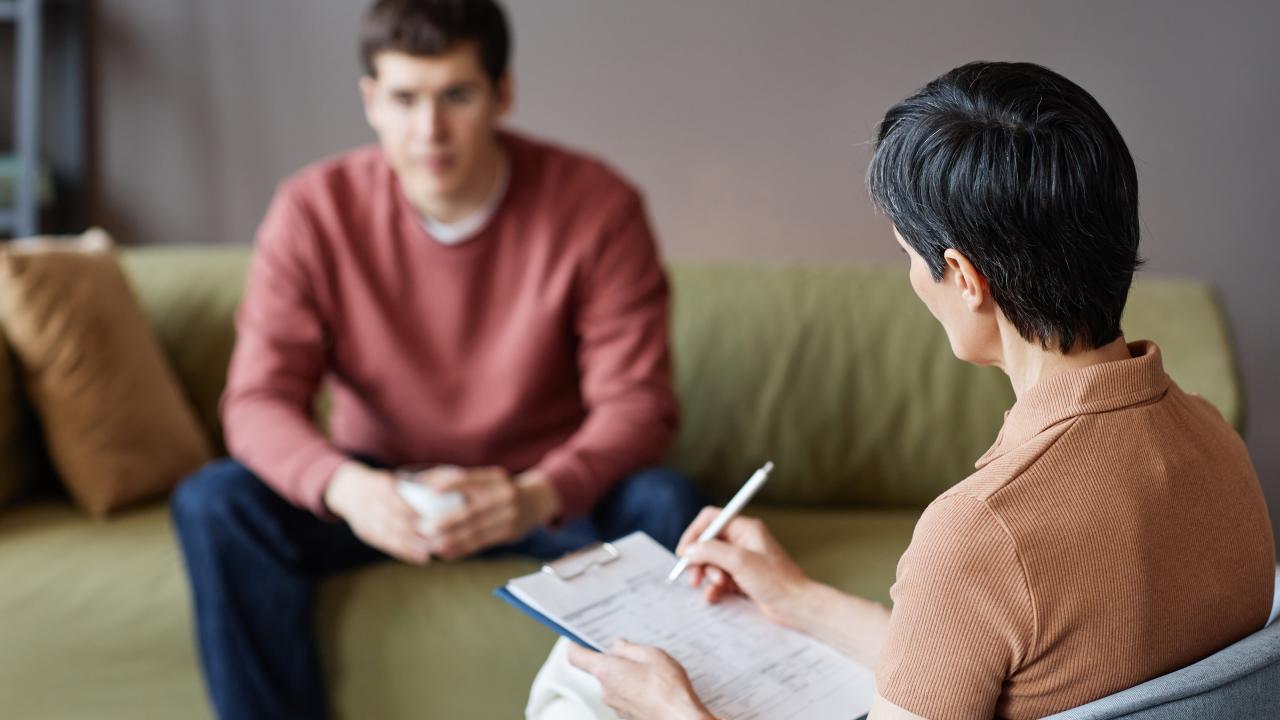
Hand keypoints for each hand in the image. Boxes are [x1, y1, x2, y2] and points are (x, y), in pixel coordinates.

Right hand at [323, 462, 430, 564]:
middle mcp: (370, 505)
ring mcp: (365, 521)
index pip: (396, 503)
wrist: (346, 488)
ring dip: (410, 547)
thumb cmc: (379, 483)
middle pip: (393, 523)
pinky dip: (403, 553)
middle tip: (436, 541)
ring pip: (389, 537)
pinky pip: (385, 545)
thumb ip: (411, 486)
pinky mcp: (365, 533)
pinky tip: (419, 558)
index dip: (411, 513)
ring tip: (429, 554)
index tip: (430, 520)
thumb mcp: (391, 478)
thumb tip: (441, 492)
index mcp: (380, 487)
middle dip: (414, 534)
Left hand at [424, 466, 560, 559]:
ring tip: (432, 545)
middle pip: (471, 510)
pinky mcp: (510, 533)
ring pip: (475, 531)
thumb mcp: (490, 479)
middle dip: (446, 521)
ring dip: (451, 540)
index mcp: (495, 478)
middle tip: (424, 528)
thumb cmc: (502, 489)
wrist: (538, 500)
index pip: (469, 479)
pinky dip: (462, 549)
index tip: (430, 491)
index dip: (449, 485)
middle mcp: (504, 495)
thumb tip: (427, 487)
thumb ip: (465, 483)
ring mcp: (509, 515)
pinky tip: (447, 553)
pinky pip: (482, 543)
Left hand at [567, 640, 713, 719]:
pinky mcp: (626, 715)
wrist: (679, 718)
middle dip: (615, 659)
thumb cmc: (667, 689)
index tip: (578, 638)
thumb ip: (629, 648)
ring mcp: (615, 705)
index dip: (576, 645)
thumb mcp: (651, 654)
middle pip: (599, 669)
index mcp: (606, 671)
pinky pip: (625, 695)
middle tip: (635, 653)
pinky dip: (634, 689)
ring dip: (627, 675)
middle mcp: (606, 690)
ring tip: (651, 671)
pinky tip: (653, 686)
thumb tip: (618, 646)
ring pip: (614, 683)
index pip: (576, 656)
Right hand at [677, 508, 812, 626]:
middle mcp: (743, 541)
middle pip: (708, 543)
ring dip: (709, 576)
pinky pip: (719, 579)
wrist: (796, 606)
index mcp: (745, 528)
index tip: (684, 552)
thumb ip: (710, 551)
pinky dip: (714, 588)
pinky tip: (714, 597)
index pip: (711, 519)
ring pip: (712, 563)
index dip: (695, 534)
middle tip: (695, 578)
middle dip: (700, 561)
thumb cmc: (776, 581)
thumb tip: (688, 550)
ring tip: (717, 587)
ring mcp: (742, 561)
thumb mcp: (739, 561)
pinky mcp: (742, 579)